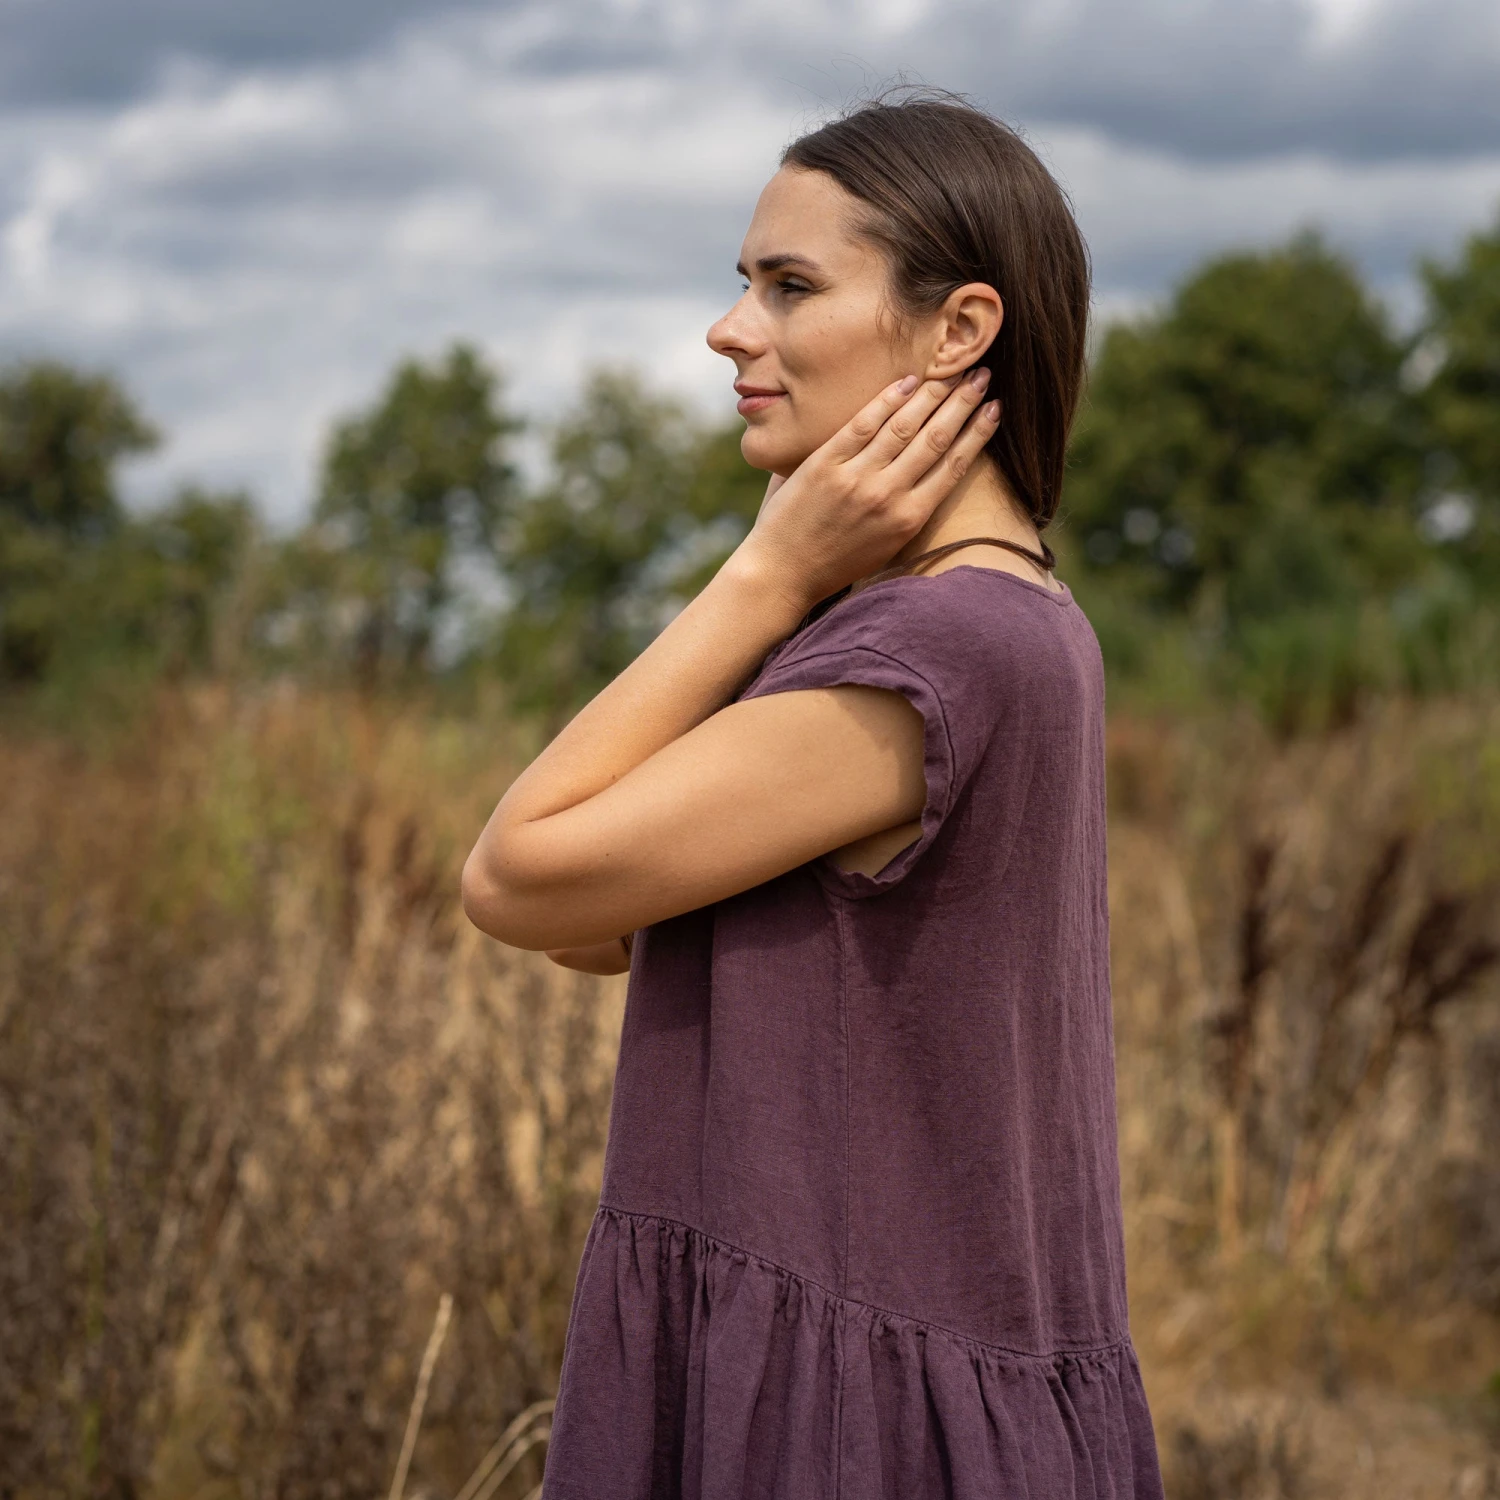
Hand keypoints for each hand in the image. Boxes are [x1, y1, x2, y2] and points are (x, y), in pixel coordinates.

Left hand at [735, 369, 1000, 610]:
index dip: (978, 433)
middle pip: (936, 438)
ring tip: (953, 371)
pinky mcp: (825, 464)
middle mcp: (888, 496)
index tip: (996, 409)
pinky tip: (908, 382)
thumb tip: (926, 475)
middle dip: (964, 403)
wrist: (782, 574)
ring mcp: (856, 478)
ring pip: (904, 426)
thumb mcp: (884, 546)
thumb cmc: (834, 564)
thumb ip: (906, 510)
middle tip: (983, 375)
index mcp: (908, 519)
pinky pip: (862, 423)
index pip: (954, 466)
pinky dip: (887, 400)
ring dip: (933, 393)